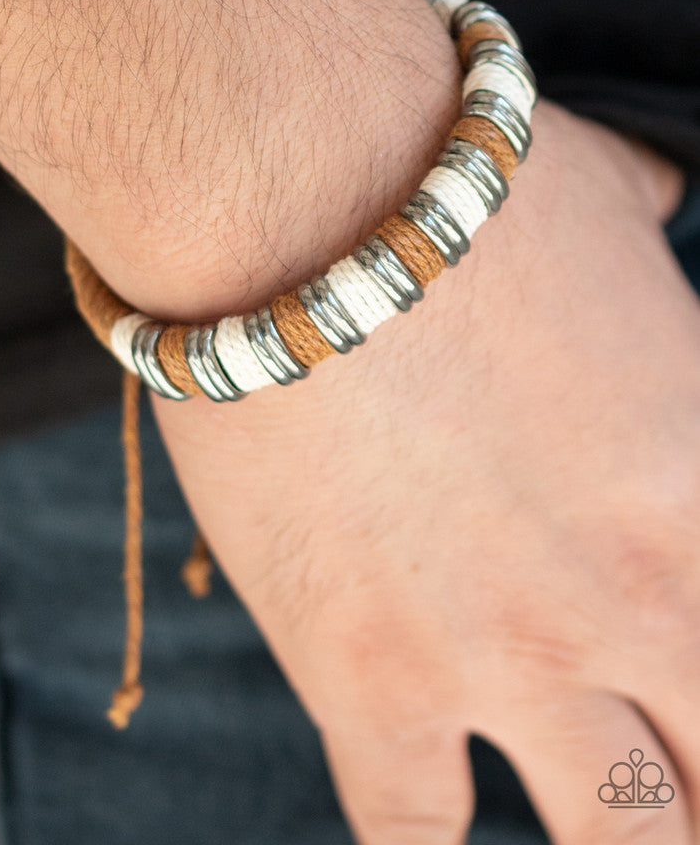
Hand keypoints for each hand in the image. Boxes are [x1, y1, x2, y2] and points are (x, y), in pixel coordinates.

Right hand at [152, 97, 699, 844]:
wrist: (296, 198)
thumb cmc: (454, 178)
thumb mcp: (603, 195)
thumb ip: (654, 224)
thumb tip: (661, 195)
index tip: (687, 671)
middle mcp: (639, 595)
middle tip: (666, 756)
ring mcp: (509, 657)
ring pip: (622, 840)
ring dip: (614, 828)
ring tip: (592, 803)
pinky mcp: (368, 679)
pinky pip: (412, 835)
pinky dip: (427, 844)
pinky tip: (432, 820)